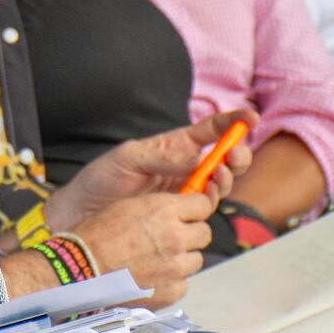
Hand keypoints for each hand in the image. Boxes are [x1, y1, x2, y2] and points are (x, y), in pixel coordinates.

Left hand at [47, 109, 256, 226]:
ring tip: (218, 174)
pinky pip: (205, 207)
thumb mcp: (129, 157)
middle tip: (235, 155)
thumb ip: (165, 158)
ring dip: (225, 177)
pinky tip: (206, 194)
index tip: (249, 119)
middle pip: (223, 159)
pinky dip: (211, 199)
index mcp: (173, 145)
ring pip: (219, 184)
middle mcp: (185, 167)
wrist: (84, 211)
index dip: (232, 123)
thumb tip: (199, 160)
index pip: (210, 130)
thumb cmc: (102, 178)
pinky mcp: (180, 213)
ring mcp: (184, 191)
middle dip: (237, 155)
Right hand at [48, 191, 213, 307]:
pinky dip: (171, 280)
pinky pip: (183, 282)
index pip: (203, 205)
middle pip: (204, 233)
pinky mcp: (172, 290)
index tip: (190, 213)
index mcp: (164, 210)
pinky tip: (150, 275)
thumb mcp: (127, 206)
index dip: (195, 209)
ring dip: (181, 258)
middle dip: (191, 234)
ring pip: (196, 259)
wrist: (81, 269)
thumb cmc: (96, 236)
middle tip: (170, 237)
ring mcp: (177, 267)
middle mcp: (176, 237)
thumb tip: (179, 211)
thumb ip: (159, 208)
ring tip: (155, 258)